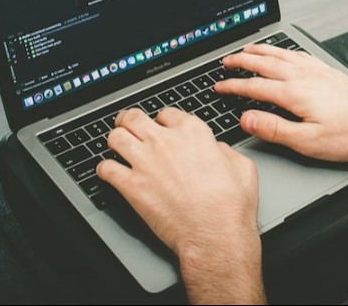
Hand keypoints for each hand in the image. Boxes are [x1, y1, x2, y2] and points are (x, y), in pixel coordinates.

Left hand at [96, 107, 258, 257]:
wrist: (214, 235)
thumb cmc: (230, 206)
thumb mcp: (242, 167)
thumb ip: (225, 151)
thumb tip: (217, 149)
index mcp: (193, 132)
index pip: (166, 113)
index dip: (162, 120)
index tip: (160, 126)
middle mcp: (166, 141)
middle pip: (134, 118)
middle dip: (128, 120)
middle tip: (127, 126)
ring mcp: (145, 162)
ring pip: (115, 137)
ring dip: (115, 140)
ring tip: (116, 145)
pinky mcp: (131, 186)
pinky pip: (105, 169)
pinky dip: (104, 169)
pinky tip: (109, 172)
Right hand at [215, 43, 347, 161]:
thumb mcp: (309, 142)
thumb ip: (275, 129)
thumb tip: (247, 120)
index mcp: (295, 94)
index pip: (255, 86)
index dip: (234, 86)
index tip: (219, 86)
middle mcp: (305, 77)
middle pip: (265, 63)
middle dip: (242, 61)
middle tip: (226, 61)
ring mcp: (318, 71)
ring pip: (282, 55)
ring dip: (261, 51)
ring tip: (248, 49)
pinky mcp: (328, 72)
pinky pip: (299, 55)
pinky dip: (285, 51)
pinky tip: (284, 52)